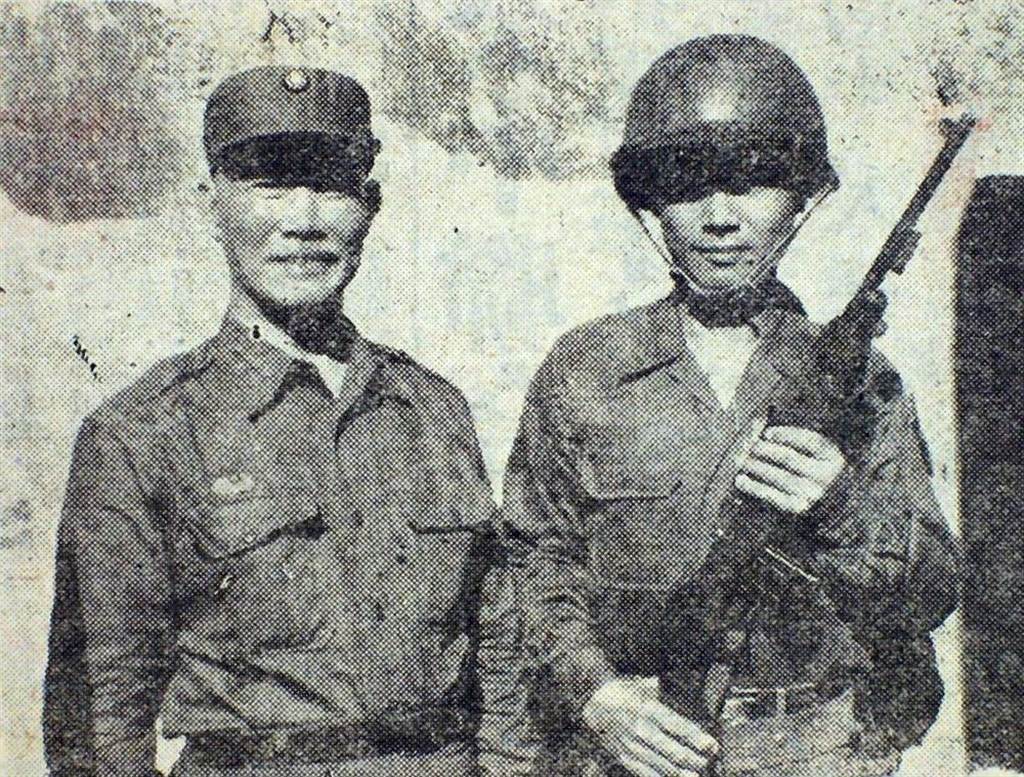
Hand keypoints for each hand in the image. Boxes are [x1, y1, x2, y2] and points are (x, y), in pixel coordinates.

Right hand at [582, 676, 718, 776]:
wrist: (592, 699)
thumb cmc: (625, 691)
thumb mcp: (644, 686)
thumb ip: (664, 693)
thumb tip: (688, 687)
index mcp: (646, 708)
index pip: (675, 725)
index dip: (694, 736)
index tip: (711, 745)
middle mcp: (639, 727)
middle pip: (668, 747)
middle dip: (690, 757)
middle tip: (707, 763)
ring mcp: (630, 744)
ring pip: (657, 762)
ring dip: (677, 772)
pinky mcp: (623, 755)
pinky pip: (642, 770)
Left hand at [735, 425, 845, 513]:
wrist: (828, 505)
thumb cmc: (811, 469)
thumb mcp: (810, 450)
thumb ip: (790, 438)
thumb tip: (759, 425)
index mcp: (830, 455)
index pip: (809, 441)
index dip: (786, 435)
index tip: (766, 433)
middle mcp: (825, 475)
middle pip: (790, 458)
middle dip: (764, 449)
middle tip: (746, 445)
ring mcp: (813, 493)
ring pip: (781, 477)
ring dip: (756, 466)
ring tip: (740, 460)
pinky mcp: (799, 507)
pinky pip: (774, 497)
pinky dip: (755, 488)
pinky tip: (741, 480)